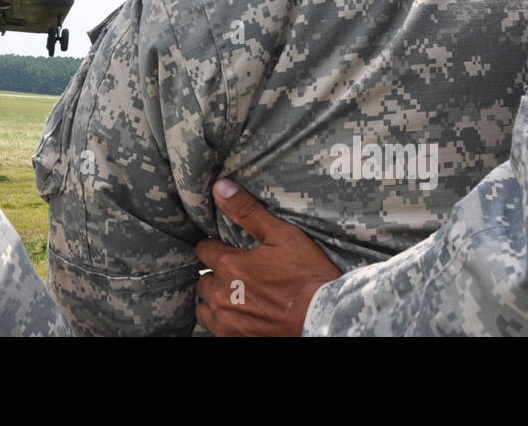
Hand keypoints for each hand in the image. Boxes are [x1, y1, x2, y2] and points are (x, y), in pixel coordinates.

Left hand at [195, 179, 341, 336]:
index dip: (216, 247)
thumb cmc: (307, 276)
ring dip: (215, 301)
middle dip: (215, 275)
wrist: (325, 319)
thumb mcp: (281, 235)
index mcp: (229, 266)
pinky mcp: (235, 341)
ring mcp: (227, 323)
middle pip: (202, 281)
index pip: (204, 250)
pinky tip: (241, 316)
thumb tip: (219, 187)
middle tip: (235, 274)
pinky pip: (217, 330)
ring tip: (234, 296)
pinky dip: (224, 323)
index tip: (227, 249)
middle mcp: (221, 296)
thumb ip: (247, 211)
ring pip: (205, 308)